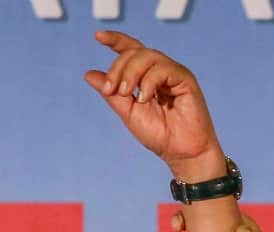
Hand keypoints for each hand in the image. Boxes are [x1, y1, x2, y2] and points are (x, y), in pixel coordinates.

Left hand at [85, 32, 223, 179]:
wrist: (182, 154)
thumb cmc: (160, 136)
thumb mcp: (129, 113)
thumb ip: (112, 94)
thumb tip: (88, 74)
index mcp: (147, 76)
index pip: (131, 50)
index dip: (115, 40)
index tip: (97, 37)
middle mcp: (161, 71)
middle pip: (135, 52)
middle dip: (119, 68)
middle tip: (111, 89)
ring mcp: (174, 73)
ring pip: (147, 56)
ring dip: (131, 73)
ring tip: (126, 93)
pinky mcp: (185, 79)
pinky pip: (162, 69)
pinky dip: (148, 82)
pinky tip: (144, 99)